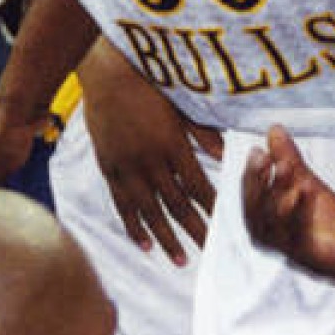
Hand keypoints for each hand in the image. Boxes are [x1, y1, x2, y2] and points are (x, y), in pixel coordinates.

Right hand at [83, 46, 223, 265]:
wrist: (107, 74)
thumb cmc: (151, 85)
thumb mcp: (181, 105)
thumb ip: (202, 132)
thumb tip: (224, 155)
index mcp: (172, 145)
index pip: (197, 186)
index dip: (212, 208)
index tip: (227, 227)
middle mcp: (150, 161)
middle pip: (177, 205)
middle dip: (195, 231)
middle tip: (211, 254)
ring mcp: (127, 167)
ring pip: (150, 212)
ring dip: (167, 238)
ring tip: (181, 260)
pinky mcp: (109, 168)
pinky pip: (122, 204)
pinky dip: (134, 226)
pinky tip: (146, 246)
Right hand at [242, 126, 334, 278]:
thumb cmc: (318, 215)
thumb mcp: (303, 180)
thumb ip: (287, 158)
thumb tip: (275, 129)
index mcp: (259, 214)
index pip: (248, 191)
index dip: (251, 172)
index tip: (256, 150)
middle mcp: (264, 231)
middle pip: (254, 206)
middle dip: (258, 180)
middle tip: (265, 157)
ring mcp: (282, 244)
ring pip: (274, 217)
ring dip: (279, 190)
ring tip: (286, 167)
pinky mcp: (302, 253)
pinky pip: (298, 231)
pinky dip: (300, 209)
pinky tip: (304, 189)